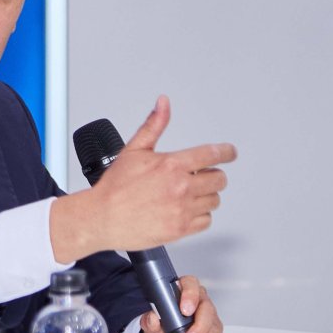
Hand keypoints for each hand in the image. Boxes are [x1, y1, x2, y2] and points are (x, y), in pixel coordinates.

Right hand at [50, 96, 235, 262]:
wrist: (102, 217)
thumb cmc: (115, 187)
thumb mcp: (134, 150)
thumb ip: (154, 125)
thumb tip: (163, 104)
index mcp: (171, 165)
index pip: (213, 154)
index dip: (226, 152)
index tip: (230, 153)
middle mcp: (180, 187)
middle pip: (219, 179)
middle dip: (212, 175)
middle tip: (200, 177)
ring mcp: (182, 209)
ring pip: (214, 200)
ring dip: (205, 195)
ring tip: (188, 194)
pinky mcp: (181, 229)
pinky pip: (206, 220)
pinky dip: (200, 215)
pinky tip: (185, 210)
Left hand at [140, 276, 222, 332]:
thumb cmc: (160, 332)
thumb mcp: (151, 329)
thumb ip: (149, 323)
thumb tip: (152, 317)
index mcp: (183, 294)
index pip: (191, 285)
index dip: (190, 295)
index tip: (185, 310)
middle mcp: (200, 305)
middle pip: (207, 311)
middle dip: (199, 329)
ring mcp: (210, 322)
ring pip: (214, 331)